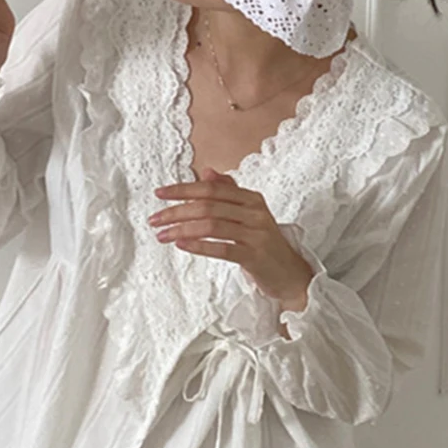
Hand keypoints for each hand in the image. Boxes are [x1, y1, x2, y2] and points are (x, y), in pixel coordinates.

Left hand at [149, 167, 314, 310]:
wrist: (292, 275)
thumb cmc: (266, 245)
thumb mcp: (250, 214)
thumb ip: (230, 192)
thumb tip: (206, 172)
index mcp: (252, 199)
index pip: (212, 188)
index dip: (183, 189)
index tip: (160, 194)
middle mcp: (255, 213)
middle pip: (208, 205)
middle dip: (176, 211)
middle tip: (155, 219)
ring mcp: (256, 234)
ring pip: (211, 225)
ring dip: (181, 229)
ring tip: (162, 235)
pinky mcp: (255, 256)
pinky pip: (222, 248)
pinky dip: (199, 246)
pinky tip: (181, 245)